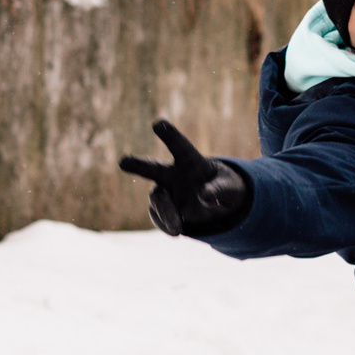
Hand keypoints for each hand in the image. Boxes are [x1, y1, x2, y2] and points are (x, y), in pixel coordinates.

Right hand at [118, 119, 252, 235]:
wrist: (217, 206)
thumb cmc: (225, 188)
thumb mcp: (230, 188)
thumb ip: (220, 190)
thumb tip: (206, 195)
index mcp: (191, 161)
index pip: (180, 146)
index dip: (169, 135)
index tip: (158, 123)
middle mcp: (173, 173)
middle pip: (153, 168)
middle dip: (138, 165)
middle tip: (123, 162)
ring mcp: (165, 191)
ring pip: (157, 199)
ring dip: (166, 213)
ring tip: (178, 228)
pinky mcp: (162, 208)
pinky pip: (157, 217)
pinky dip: (165, 225)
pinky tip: (175, 231)